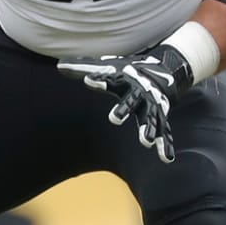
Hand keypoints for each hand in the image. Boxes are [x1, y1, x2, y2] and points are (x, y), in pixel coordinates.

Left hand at [56, 44, 193, 163]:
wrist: (163, 70)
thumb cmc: (127, 71)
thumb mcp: (106, 67)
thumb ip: (83, 68)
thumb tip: (59, 66)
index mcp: (124, 80)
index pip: (109, 79)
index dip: (99, 80)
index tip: (88, 80)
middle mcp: (139, 93)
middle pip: (131, 101)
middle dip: (124, 109)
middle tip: (114, 119)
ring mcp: (152, 106)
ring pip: (152, 118)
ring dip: (149, 129)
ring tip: (146, 142)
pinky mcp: (161, 116)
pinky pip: (165, 131)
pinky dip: (166, 144)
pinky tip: (166, 158)